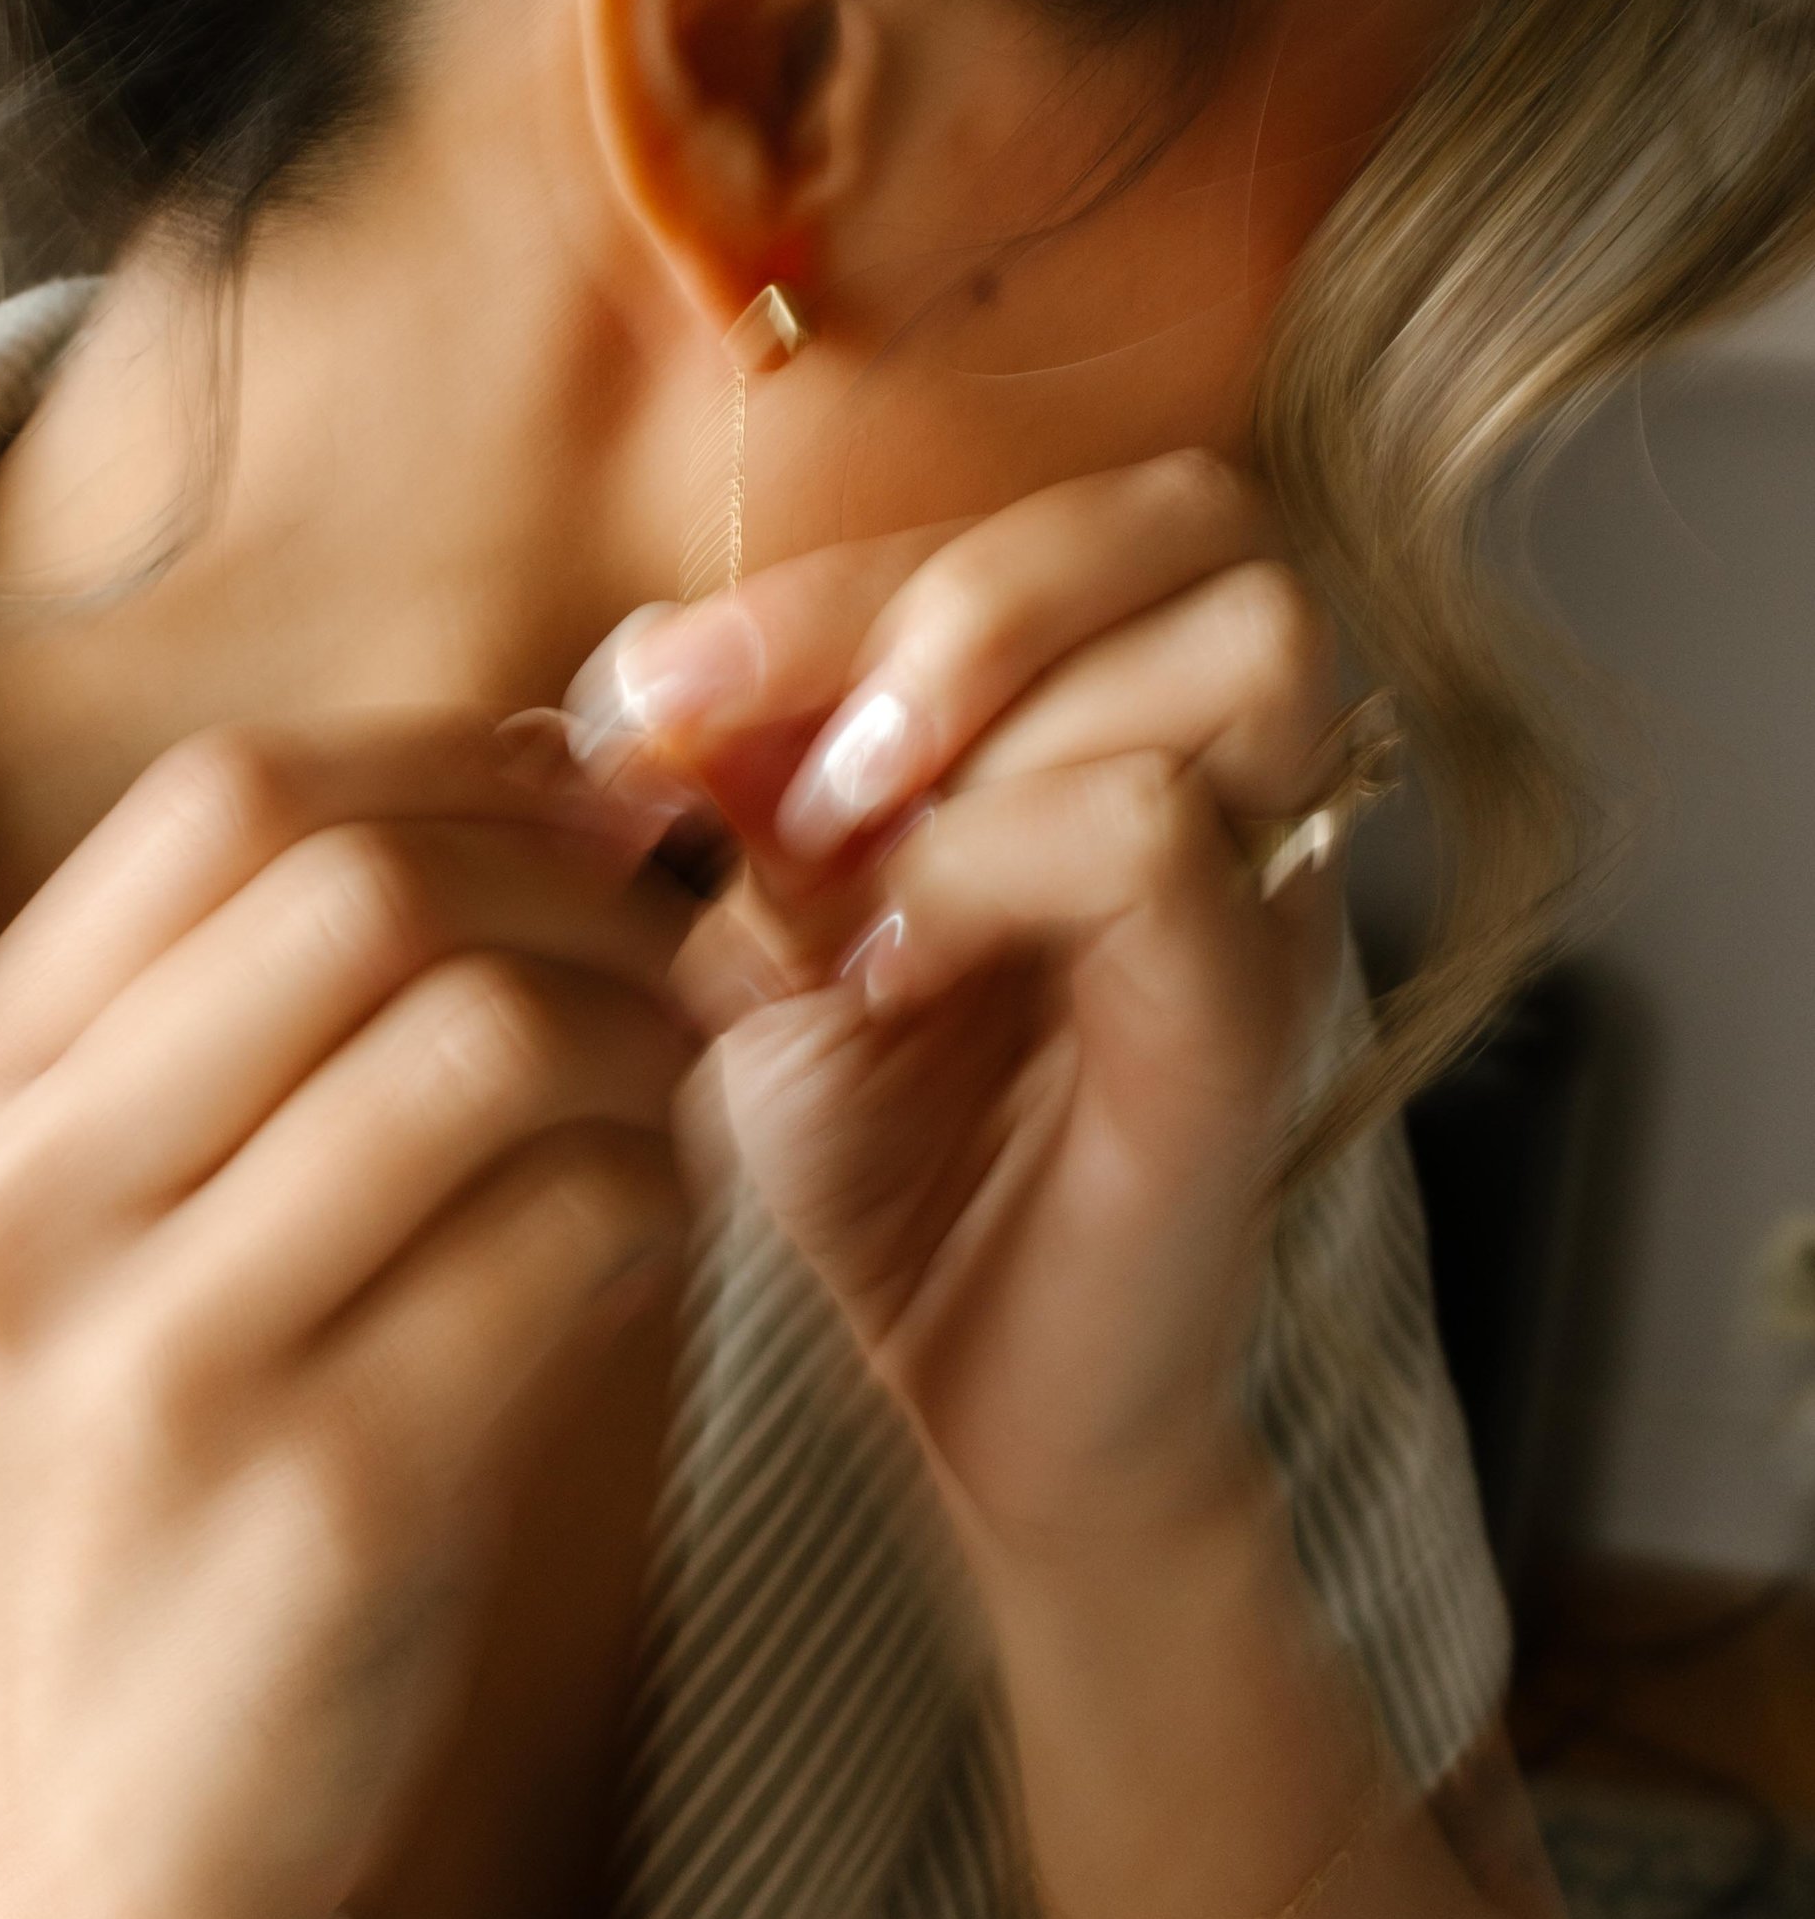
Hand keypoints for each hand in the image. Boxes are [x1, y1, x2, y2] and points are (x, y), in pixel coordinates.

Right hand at [0, 718, 696, 1918]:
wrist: (83, 1862)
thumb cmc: (148, 1500)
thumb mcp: (94, 1246)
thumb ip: (241, 1028)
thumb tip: (534, 776)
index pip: (223, 800)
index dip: (444, 767)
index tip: (576, 816)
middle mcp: (26, 1208)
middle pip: (361, 886)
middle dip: (572, 889)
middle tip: (678, 954)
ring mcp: (161, 1356)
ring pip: (482, 1042)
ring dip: (639, 1042)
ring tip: (678, 1098)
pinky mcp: (325, 1497)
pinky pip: (564, 1234)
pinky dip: (657, 1201)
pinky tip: (654, 1244)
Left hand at [574, 453, 1350, 1567]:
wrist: (967, 1404)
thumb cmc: (886, 1153)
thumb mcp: (776, 921)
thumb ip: (742, 776)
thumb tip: (650, 663)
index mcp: (1128, 718)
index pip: (1044, 519)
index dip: (837, 575)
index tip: (654, 690)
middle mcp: (1239, 779)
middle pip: (1197, 515)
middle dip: (955, 592)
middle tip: (787, 758)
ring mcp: (1268, 894)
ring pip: (1235, 645)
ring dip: (994, 715)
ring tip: (835, 858)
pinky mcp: (1246, 1023)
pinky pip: (1160, 842)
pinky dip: (989, 865)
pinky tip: (879, 967)